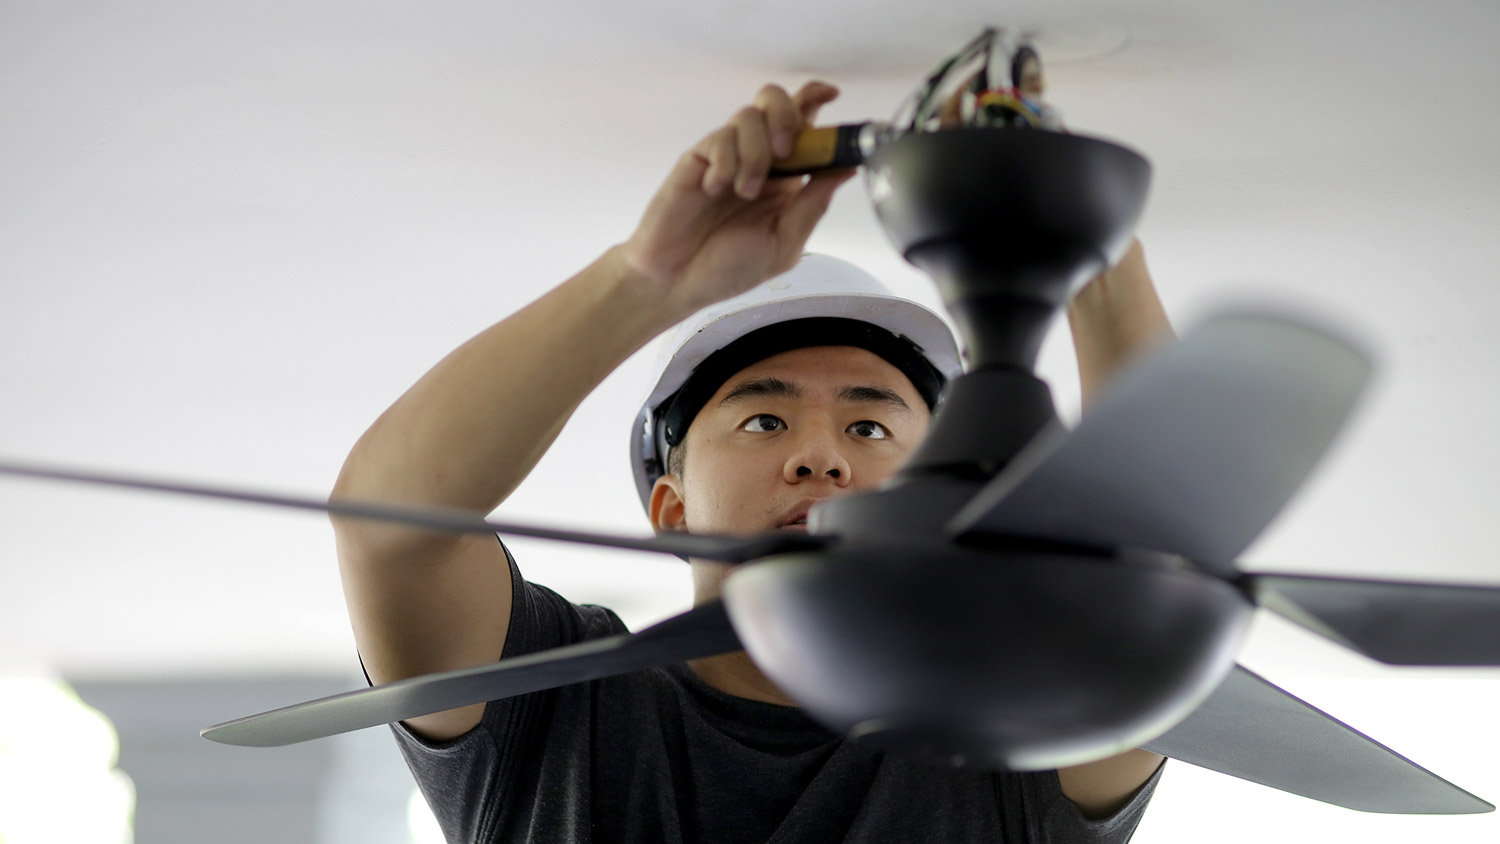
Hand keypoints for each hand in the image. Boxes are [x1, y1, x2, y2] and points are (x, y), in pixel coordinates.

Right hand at [620, 81, 858, 316]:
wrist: (677, 281)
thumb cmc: (727, 268)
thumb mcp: (783, 244)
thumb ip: (814, 204)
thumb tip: (846, 169)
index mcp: (786, 180)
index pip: (806, 126)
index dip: (817, 101)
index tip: (831, 95)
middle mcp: (758, 161)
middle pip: (777, 102)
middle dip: (788, 117)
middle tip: (785, 152)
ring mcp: (727, 157)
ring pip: (750, 116)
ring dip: (755, 154)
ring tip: (745, 192)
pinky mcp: (698, 158)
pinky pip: (720, 137)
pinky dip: (725, 163)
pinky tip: (715, 189)